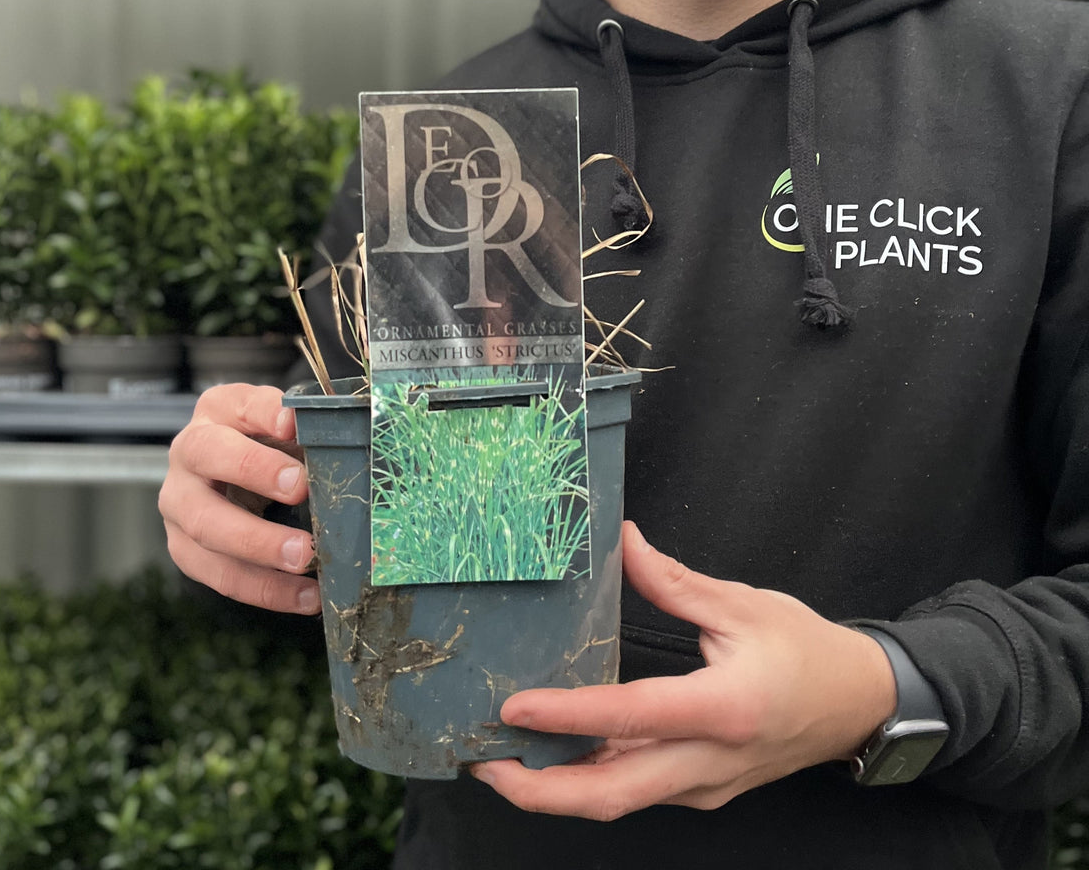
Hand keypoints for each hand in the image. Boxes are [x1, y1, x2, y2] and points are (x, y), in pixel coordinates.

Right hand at [160, 383, 320, 614]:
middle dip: (255, 474)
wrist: (232, 477)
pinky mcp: (185, 548)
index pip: (239, 403)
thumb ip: (309, 430)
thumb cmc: (271, 447)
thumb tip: (342, 443)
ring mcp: (178, 503)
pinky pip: (221, 575)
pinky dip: (267, 589)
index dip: (265, 413)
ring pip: (207, 527)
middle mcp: (188, 452)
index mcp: (218, 411)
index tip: (294, 424)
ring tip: (308, 559)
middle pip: (209, 457)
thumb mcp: (288, 428)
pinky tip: (308, 596)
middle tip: (301, 490)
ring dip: (260, 547)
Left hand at [469, 521, 894, 817]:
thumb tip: (622, 542)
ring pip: (621, 800)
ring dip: (558, 789)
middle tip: (482, 764)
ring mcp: (706, 785)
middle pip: (613, 794)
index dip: (568, 715)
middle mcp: (711, 760)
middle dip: (539, 790)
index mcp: (725, 707)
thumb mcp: (742, 604)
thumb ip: (673, 581)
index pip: (632, 716)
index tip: (514, 709)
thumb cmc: (808, 652)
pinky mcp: (703, 790)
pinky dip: (591, 779)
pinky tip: (557, 754)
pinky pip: (638, 792)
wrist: (860, 706)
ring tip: (502, 760)